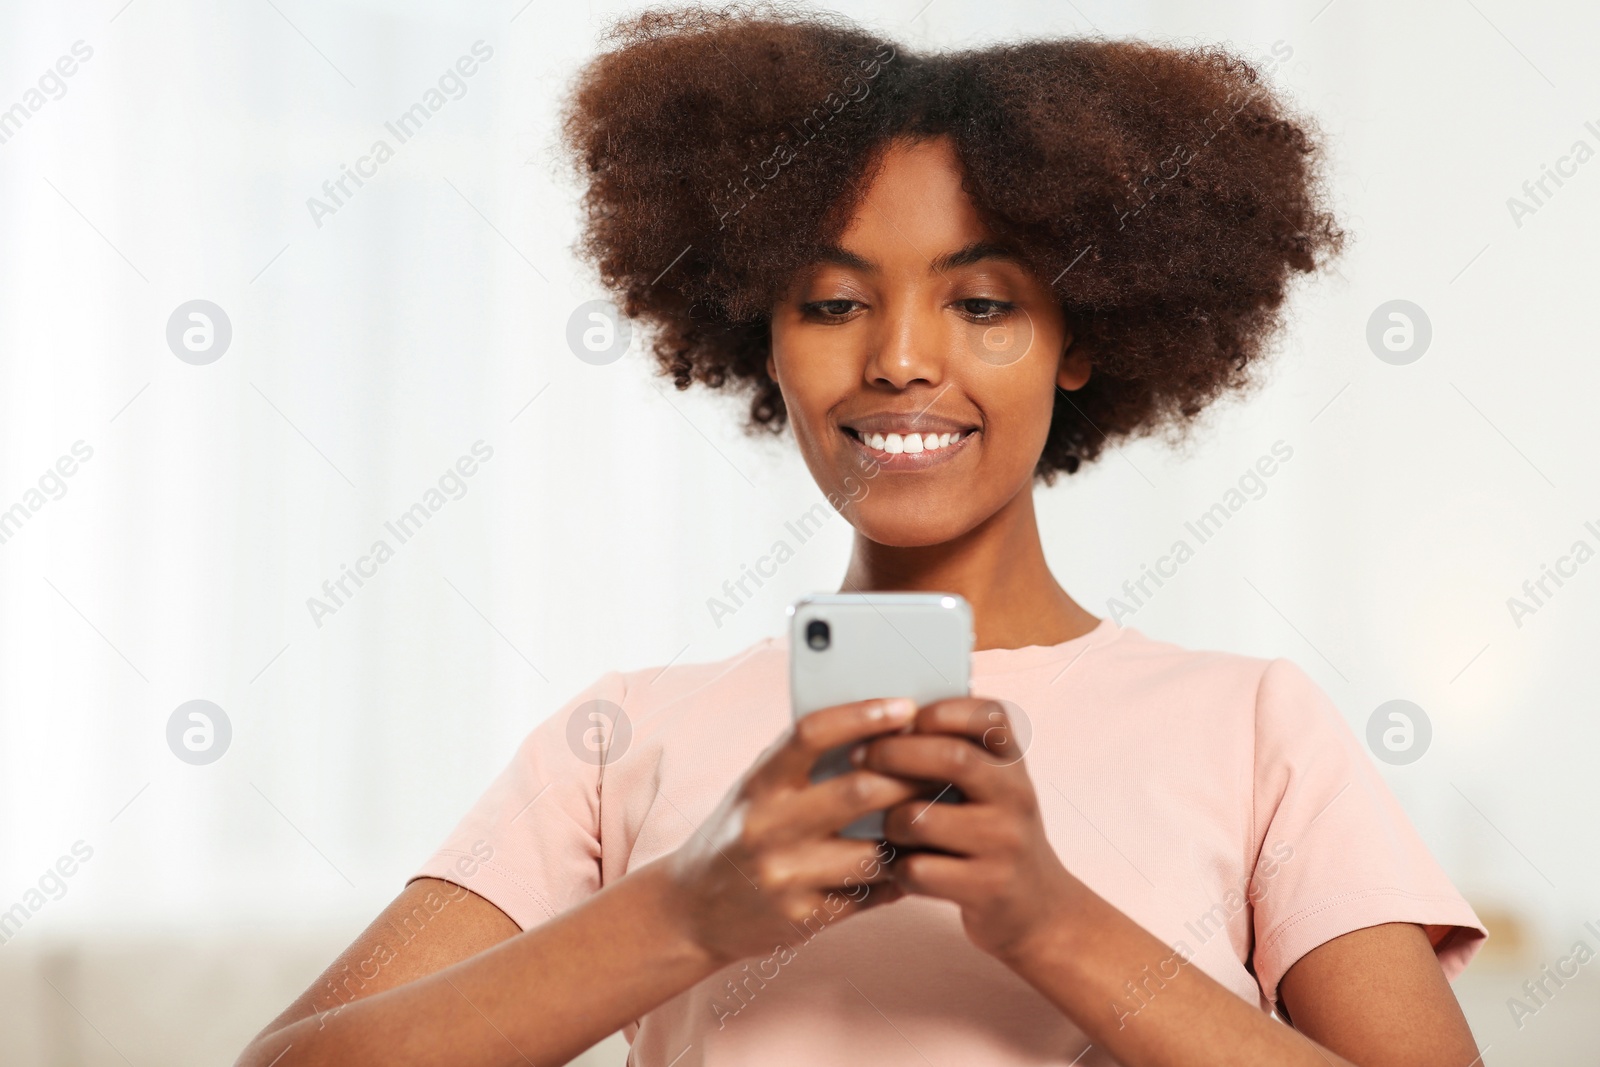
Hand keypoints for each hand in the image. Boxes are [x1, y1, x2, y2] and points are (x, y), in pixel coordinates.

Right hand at [663, 697, 923, 966]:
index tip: (905, 706)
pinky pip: (869, 895)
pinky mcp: (802, 918)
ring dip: (910, 837)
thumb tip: (878, 728)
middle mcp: (767, 826)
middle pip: (858, 792)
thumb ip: (802, 763)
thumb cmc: (740, 834)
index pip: (812, 734)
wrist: (694, 909)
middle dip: (908, 778)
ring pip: (873, 852)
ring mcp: (785, 876)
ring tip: (934, 819)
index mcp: (759, 783)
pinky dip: (897, 878)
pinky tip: (910, 863)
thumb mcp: (757, 790)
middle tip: (942, 767)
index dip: (862, 715)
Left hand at [856, 697, 1075, 960]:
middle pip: (952, 758)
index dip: (940, 710)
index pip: (988, 716)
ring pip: (922, 819)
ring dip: (890, 821)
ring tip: (887, 827)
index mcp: (1013, 764)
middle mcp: (1017, 797)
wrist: (1038, 909)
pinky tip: (898, 867)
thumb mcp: (990, 788)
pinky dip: (897, 868)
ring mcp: (1005, 844)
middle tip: (858, 758)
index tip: (902, 718)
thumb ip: (952, 755)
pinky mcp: (988, 888)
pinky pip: (918, 870)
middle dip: (894, 753)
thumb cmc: (993, 836)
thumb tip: (879, 723)